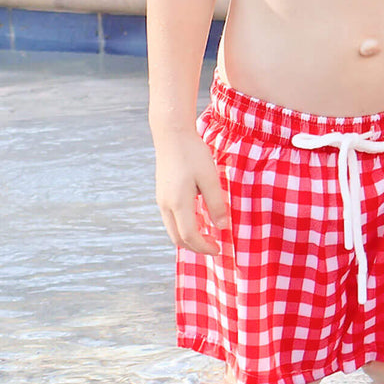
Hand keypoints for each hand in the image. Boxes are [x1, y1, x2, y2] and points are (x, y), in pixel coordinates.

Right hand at [153, 129, 228, 253]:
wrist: (172, 135)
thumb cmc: (193, 154)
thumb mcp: (210, 177)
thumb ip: (216, 203)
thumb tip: (222, 226)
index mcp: (178, 203)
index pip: (190, 236)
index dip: (204, 247)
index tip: (219, 249)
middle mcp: (166, 205)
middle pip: (178, 238)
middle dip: (195, 247)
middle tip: (214, 246)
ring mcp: (161, 200)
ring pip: (172, 229)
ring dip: (189, 237)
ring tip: (207, 234)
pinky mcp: (162, 194)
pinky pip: (171, 219)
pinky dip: (183, 226)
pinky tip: (198, 218)